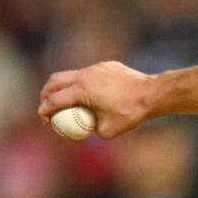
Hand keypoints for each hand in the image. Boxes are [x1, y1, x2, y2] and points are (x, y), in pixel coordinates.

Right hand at [38, 61, 156, 137]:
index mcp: (82, 90)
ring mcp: (96, 68)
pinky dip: (82, 82)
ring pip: (71, 74)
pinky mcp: (107, 65)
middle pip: (54, 82)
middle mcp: (85, 75)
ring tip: (65, 100)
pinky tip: (91, 94)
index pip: (53, 100)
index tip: (46, 121)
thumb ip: (91, 130)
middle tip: (47, 107)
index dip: (44, 112)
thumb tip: (85, 129)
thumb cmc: (132, 113)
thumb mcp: (108, 131)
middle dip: (46, 95)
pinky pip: (89, 73)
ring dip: (63, 86)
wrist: (153, 94)